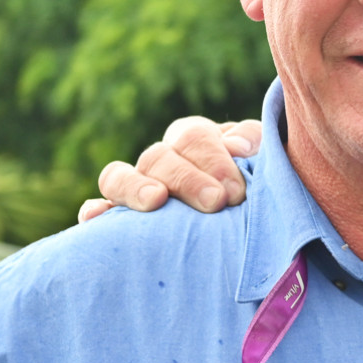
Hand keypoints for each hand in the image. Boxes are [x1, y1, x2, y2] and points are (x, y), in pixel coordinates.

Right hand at [77, 117, 264, 222]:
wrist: (261, 225)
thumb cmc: (263, 187)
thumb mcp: (267, 160)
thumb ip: (256, 144)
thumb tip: (236, 146)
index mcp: (195, 140)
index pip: (193, 137)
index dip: (212, 159)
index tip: (236, 191)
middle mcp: (162, 160)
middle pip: (158, 157)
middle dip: (186, 178)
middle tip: (216, 201)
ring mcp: (137, 189)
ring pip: (118, 176)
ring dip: (134, 188)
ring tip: (155, 201)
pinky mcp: (121, 220)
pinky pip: (99, 212)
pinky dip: (95, 213)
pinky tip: (95, 220)